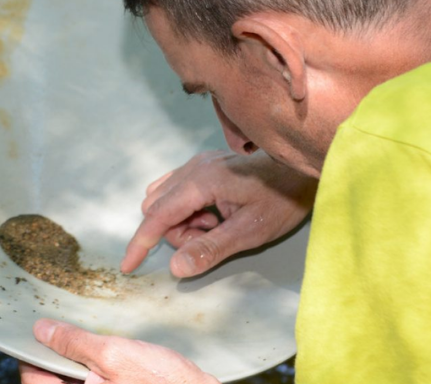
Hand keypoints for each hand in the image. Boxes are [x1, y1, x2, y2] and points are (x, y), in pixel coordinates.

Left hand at [19, 319, 216, 383]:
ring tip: (84, 332)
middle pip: (52, 377)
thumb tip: (42, 330)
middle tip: (60, 323)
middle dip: (55, 351)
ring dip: (75, 355)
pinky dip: (92, 363)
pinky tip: (104, 345)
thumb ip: (75, 343)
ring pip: (72, 377)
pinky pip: (93, 379)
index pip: (34, 378)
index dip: (32, 351)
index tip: (35, 328)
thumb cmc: (163, 383)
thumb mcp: (114, 354)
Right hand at [121, 150, 315, 276]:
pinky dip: (187, 210)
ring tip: (216, 226)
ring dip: (181, 222)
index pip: (157, 216)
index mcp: (201, 181)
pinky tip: (214, 215)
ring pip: (164, 200)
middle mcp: (193, 167)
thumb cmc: (281, 200)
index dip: (140, 243)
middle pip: (157, 209)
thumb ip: (210, 249)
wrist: (302, 170)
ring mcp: (198, 163)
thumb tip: (175, 267)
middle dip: (175, 233)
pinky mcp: (204, 165)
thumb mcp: (249, 232)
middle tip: (210, 238)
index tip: (127, 266)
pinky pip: (176, 190)